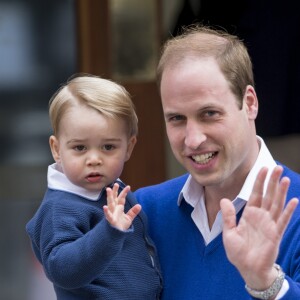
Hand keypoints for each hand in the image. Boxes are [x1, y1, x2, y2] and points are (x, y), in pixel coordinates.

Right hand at [103, 183, 141, 230]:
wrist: (116, 236)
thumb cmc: (121, 226)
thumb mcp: (129, 218)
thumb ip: (133, 212)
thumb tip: (139, 205)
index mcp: (119, 208)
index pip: (121, 198)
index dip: (124, 192)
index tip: (128, 186)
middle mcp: (114, 209)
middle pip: (114, 198)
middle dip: (115, 191)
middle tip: (116, 184)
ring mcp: (112, 214)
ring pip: (110, 204)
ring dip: (109, 197)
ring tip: (109, 190)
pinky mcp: (111, 220)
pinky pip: (108, 215)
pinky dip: (106, 211)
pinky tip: (105, 207)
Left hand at [220, 166, 297, 289]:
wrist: (247, 269)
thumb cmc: (238, 252)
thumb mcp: (228, 232)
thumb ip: (228, 216)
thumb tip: (225, 200)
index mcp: (249, 214)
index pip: (255, 194)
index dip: (258, 181)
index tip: (262, 169)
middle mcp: (260, 217)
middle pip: (267, 195)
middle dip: (271, 181)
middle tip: (277, 167)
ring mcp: (269, 224)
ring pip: (276, 204)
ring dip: (281, 192)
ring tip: (284, 178)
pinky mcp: (275, 234)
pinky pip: (282, 220)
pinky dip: (288, 210)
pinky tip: (294, 200)